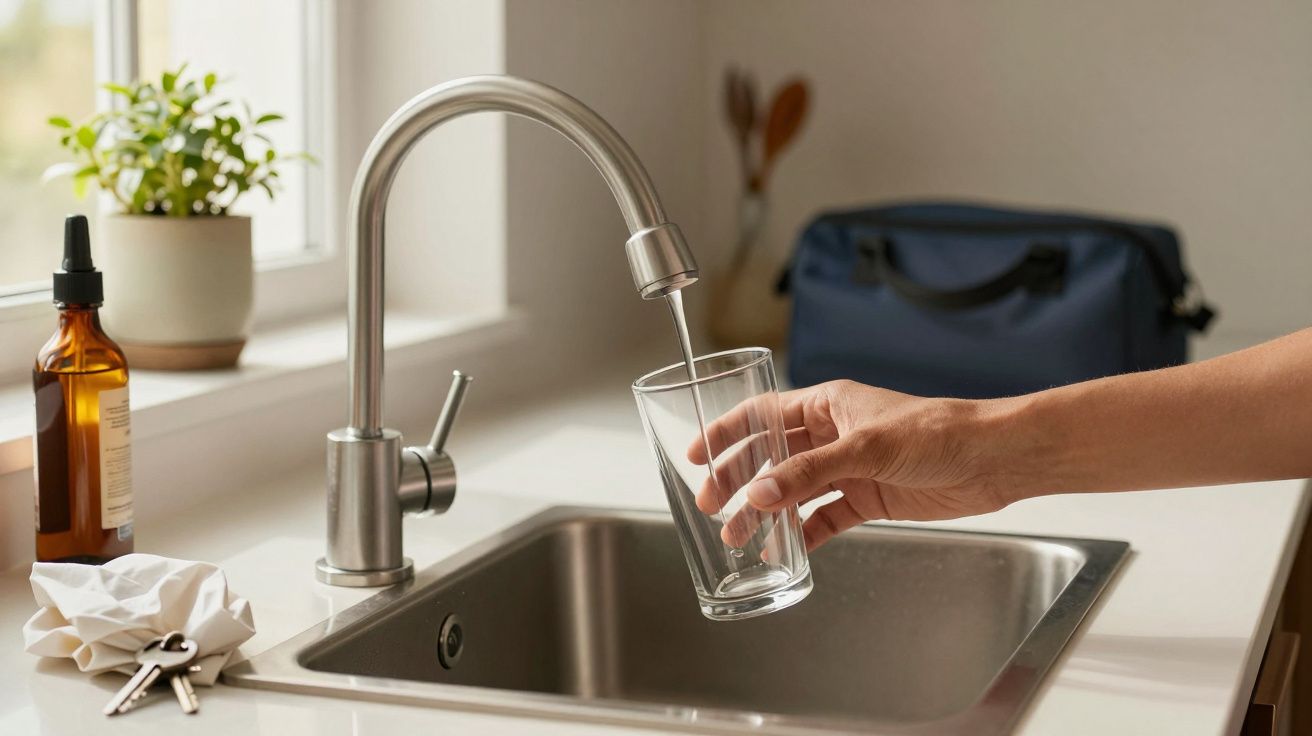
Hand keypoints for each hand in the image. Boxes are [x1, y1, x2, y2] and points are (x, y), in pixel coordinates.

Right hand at [688, 380, 1016, 551]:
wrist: (990, 460)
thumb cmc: (937, 431)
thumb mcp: (865, 447)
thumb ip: (809, 472)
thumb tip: (759, 493)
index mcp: (827, 403)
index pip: (762, 413)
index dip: (727, 432)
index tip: (698, 453)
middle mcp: (833, 434)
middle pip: (770, 457)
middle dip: (738, 480)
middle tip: (712, 505)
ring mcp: (849, 468)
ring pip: (793, 490)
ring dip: (766, 511)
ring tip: (739, 536)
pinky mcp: (867, 498)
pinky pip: (823, 517)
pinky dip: (803, 533)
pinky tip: (786, 548)